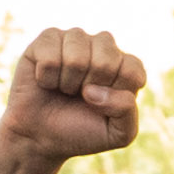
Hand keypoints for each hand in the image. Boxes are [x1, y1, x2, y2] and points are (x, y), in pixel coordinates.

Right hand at [0, 27, 145, 162]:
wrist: (40, 135)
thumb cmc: (81, 131)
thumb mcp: (117, 134)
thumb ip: (126, 112)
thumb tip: (96, 90)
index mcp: (126, 66)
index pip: (132, 71)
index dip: (115, 95)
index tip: (102, 105)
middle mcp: (103, 47)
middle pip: (106, 61)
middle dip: (90, 89)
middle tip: (80, 96)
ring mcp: (76, 39)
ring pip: (77, 58)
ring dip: (67, 83)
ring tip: (64, 88)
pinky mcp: (48, 38)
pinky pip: (50, 56)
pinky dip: (46, 78)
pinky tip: (46, 81)